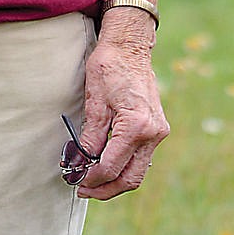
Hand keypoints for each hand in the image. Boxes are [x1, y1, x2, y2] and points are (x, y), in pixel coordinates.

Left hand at [75, 12, 169, 199]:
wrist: (129, 44)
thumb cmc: (109, 66)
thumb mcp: (94, 101)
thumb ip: (90, 137)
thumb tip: (79, 164)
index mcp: (136, 125)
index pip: (111, 166)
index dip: (91, 177)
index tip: (74, 180)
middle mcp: (153, 132)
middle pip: (130, 178)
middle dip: (105, 189)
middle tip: (83, 189)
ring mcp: (159, 131)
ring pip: (138, 171)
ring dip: (116, 180)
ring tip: (92, 181)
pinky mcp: (157, 128)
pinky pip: (142, 157)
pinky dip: (125, 166)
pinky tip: (107, 165)